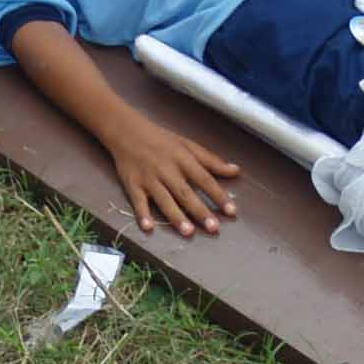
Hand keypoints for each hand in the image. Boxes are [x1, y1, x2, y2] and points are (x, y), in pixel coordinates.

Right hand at [105, 120, 240, 236]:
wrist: (127, 131)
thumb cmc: (161, 140)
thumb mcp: (188, 145)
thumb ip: (211, 161)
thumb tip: (236, 171)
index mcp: (183, 159)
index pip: (205, 179)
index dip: (219, 195)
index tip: (232, 211)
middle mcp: (167, 169)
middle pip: (185, 193)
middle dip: (200, 211)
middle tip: (213, 228)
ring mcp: (149, 178)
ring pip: (164, 200)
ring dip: (176, 216)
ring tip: (188, 232)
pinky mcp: (132, 184)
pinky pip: (138, 201)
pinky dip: (142, 214)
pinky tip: (149, 228)